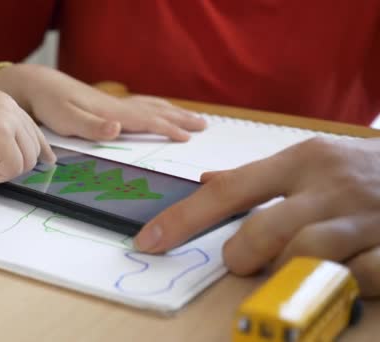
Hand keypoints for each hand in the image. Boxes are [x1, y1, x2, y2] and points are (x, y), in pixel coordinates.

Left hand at [0, 64, 205, 140]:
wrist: (34, 85)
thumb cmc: (48, 105)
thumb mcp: (67, 119)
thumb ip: (92, 126)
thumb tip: (118, 129)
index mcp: (111, 113)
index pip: (147, 120)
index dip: (169, 129)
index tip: (190, 137)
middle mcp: (115, 107)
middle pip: (155, 111)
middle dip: (179, 119)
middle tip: (204, 125)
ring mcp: (111, 105)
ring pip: (148, 107)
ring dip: (170, 112)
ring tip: (189, 117)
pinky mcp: (103, 105)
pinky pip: (137, 106)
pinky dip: (153, 108)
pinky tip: (152, 111)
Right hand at [0, 88, 54, 180]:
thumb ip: (1, 131)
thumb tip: (30, 154)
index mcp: (1, 99)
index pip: (31, 126)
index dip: (40, 147)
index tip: (48, 159)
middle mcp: (7, 104)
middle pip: (32, 147)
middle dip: (12, 162)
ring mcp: (5, 119)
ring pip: (26, 160)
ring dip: (2, 169)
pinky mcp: (0, 137)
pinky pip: (13, 169)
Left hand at [134, 137, 379, 296]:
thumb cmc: (357, 168)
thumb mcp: (310, 159)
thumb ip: (255, 176)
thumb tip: (205, 181)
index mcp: (300, 161)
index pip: (227, 191)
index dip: (183, 219)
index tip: (150, 240)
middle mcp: (328, 186)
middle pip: (263, 230)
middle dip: (241, 255)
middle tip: (240, 261)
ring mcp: (363, 218)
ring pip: (306, 255)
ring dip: (285, 272)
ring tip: (288, 269)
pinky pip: (358, 278)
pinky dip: (339, 284)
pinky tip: (337, 276)